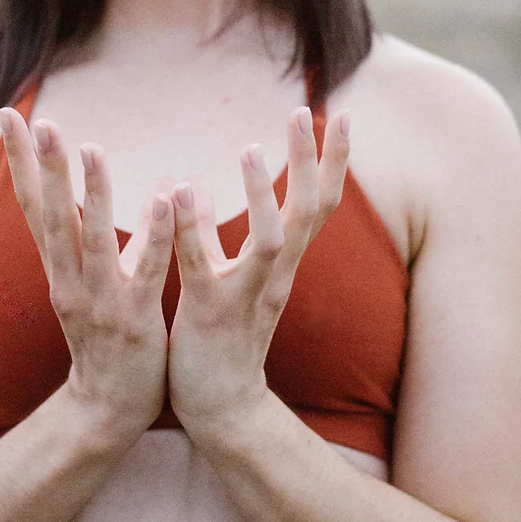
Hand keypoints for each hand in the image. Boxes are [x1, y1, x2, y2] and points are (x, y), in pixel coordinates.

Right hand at [0, 108, 174, 442]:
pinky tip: (161, 202)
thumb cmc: (103, 336)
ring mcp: (101, 302)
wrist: (106, 412)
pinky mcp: (135, 321)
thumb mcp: (88, 283)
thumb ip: (97, 237)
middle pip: (52, 216)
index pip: (33, 205)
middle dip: (43, 167)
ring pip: (93, 240)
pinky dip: (151, 238)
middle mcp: (70, 280)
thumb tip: (113, 186)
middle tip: (37, 120)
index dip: (20, 161)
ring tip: (90, 148)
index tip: (9, 116)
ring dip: (93, 194)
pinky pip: (145, 274)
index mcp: (60, 268)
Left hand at [167, 106, 349, 432]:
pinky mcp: (209, 315)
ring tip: (250, 147)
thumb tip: (194, 185)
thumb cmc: (223, 337)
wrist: (221, 411)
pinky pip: (203, 268)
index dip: (332, 160)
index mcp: (281, 263)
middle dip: (310, 160)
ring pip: (270, 241)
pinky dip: (193, 231)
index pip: (317, 203)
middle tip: (305, 110)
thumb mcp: (225, 276)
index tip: (341, 114)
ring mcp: (246, 296)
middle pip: (307, 212)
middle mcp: (274, 275)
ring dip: (260, 194)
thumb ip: (213, 233)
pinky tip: (179, 193)